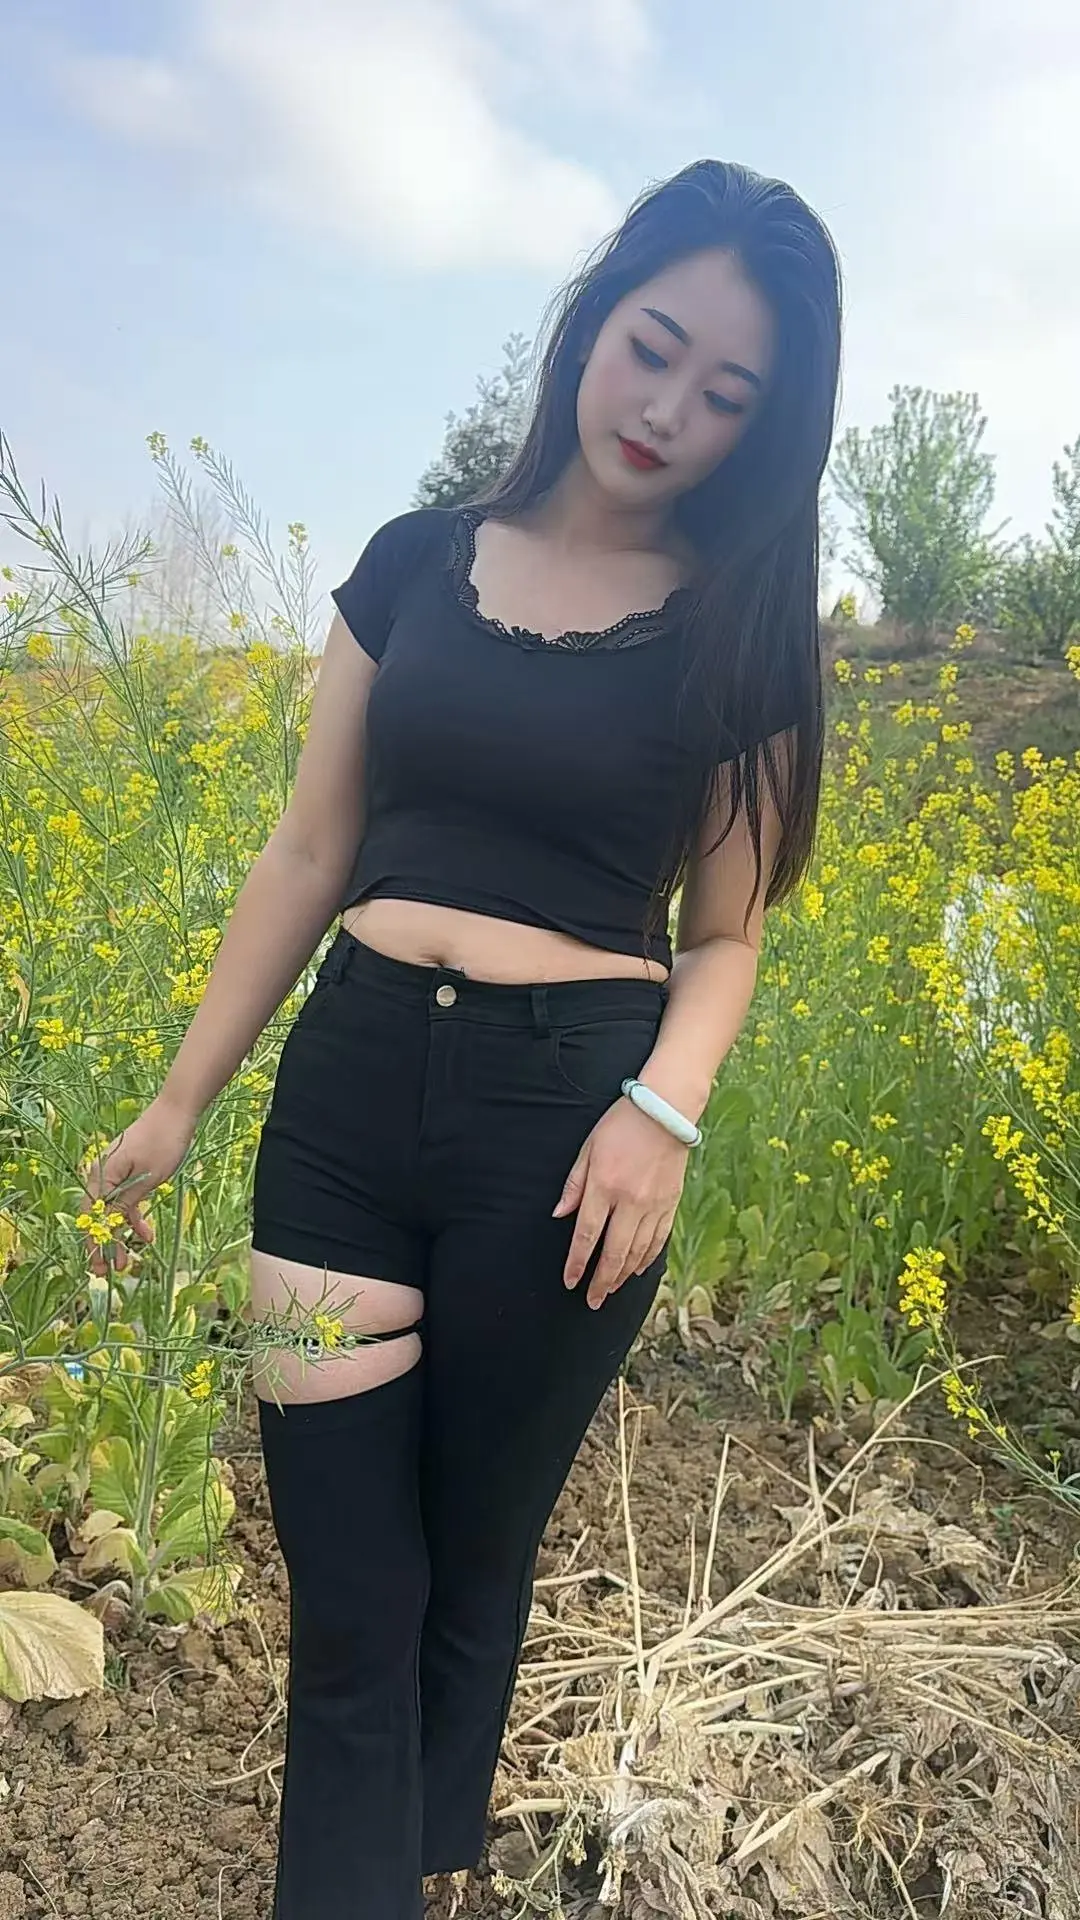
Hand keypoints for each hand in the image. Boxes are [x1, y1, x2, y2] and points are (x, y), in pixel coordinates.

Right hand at [77, 1095, 196, 1277]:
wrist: (176, 1110)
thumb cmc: (163, 1142)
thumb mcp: (148, 1178)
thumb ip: (124, 1203)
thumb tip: (104, 1227)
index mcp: (102, 1174)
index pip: (91, 1216)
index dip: (94, 1244)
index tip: (99, 1266)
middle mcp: (102, 1173)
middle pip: (97, 1215)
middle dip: (104, 1244)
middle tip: (110, 1270)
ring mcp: (114, 1171)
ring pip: (111, 1210)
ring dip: (119, 1234)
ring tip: (128, 1260)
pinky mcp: (127, 1170)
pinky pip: (124, 1198)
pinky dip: (132, 1216)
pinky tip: (146, 1234)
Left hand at [553, 1097, 689, 1308]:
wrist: (665, 1111)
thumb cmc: (621, 1125)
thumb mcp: (588, 1148)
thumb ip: (574, 1185)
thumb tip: (559, 1215)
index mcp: (604, 1186)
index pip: (587, 1236)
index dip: (577, 1263)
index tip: (570, 1281)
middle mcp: (629, 1201)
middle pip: (613, 1253)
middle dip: (601, 1282)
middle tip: (592, 1301)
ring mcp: (653, 1205)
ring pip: (637, 1252)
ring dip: (622, 1275)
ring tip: (611, 1289)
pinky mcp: (670, 1204)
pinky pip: (658, 1240)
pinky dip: (647, 1258)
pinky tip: (637, 1269)